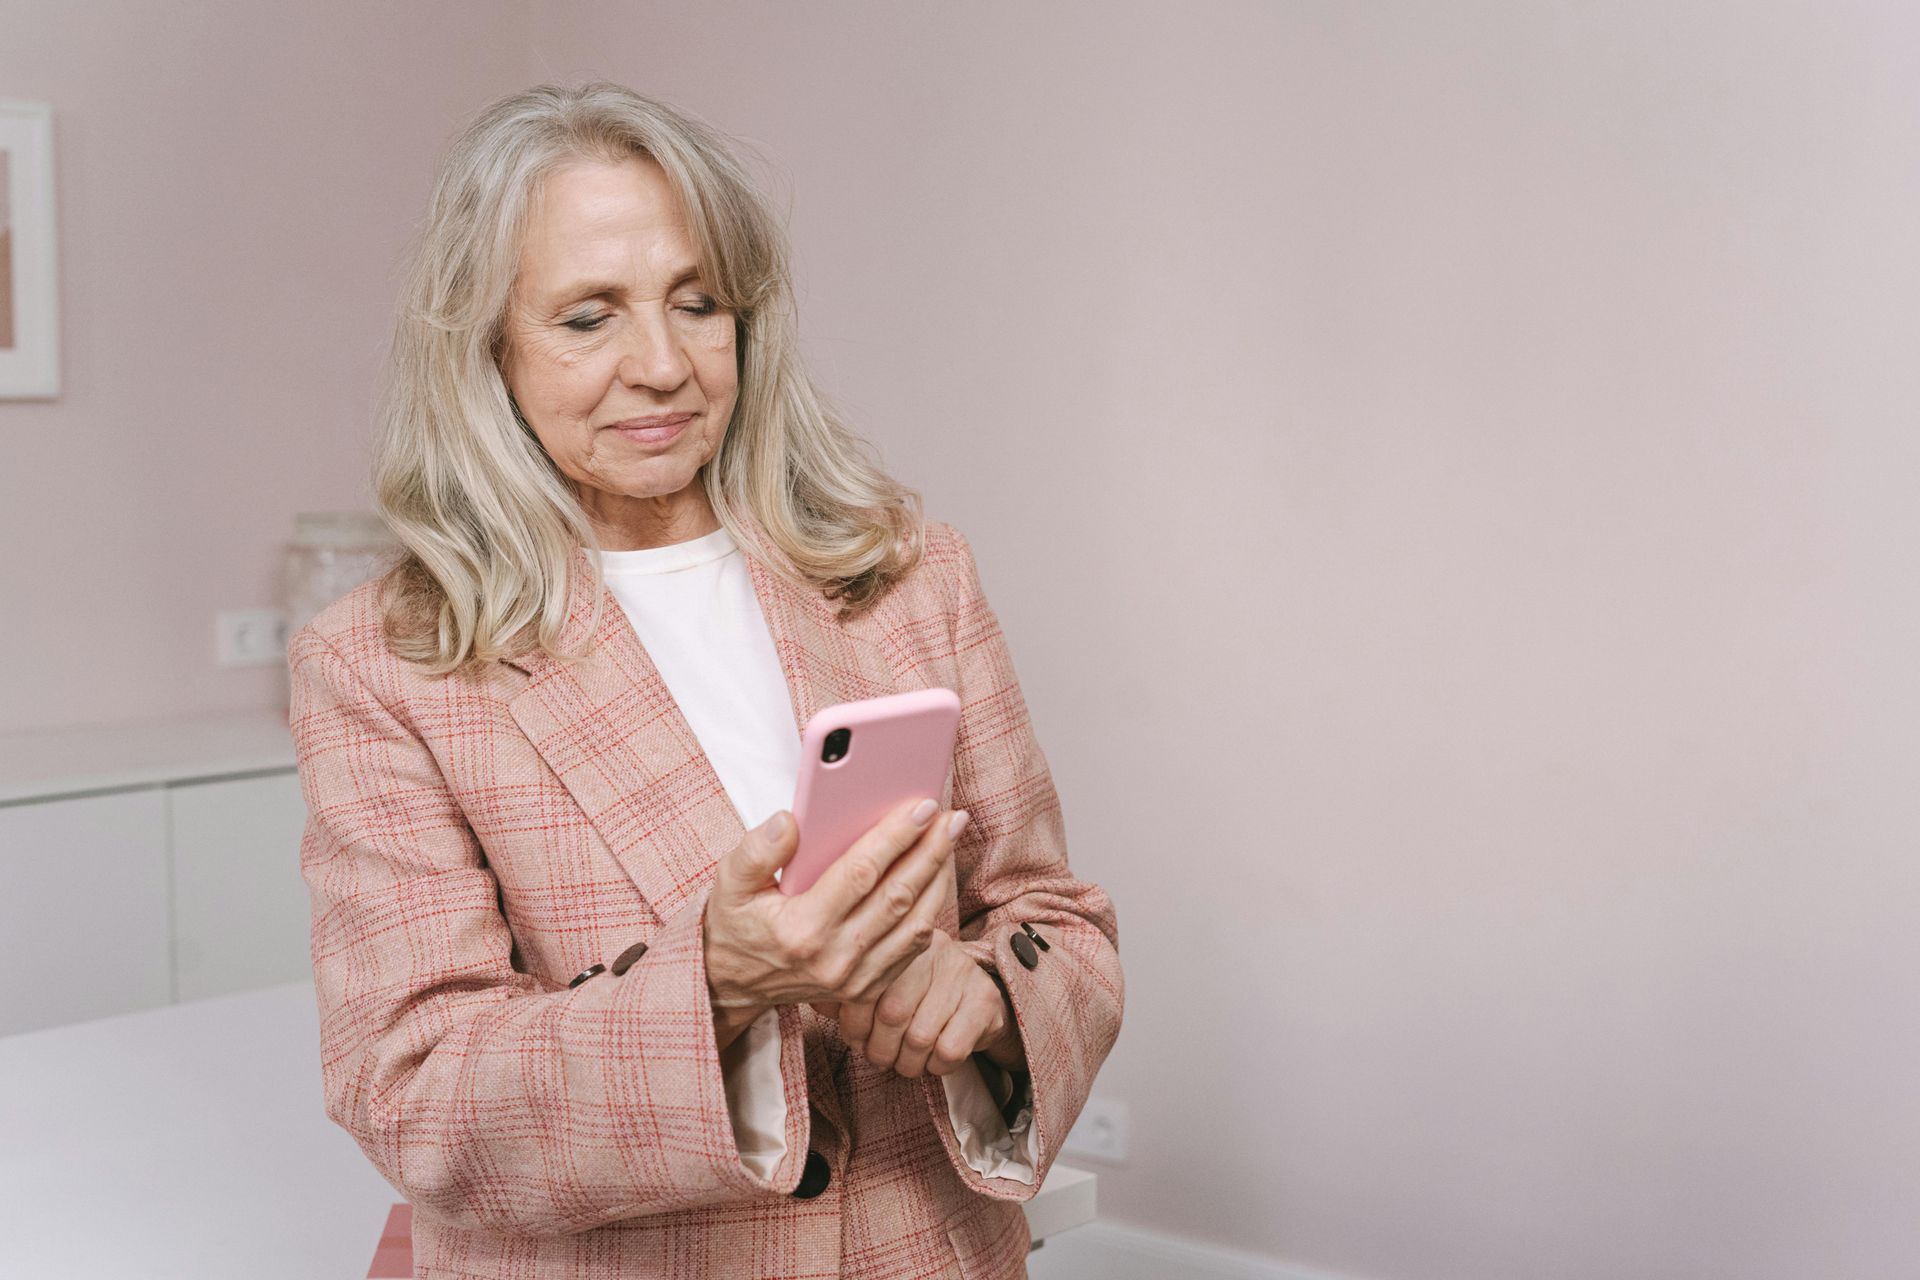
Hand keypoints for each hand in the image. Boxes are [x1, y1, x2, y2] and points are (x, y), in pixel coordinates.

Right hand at [702, 797, 963, 1036]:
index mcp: (801, 930)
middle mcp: (833, 959)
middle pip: (898, 896)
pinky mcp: (867, 989)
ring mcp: (854, 979)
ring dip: (938, 877)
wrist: (730, 985)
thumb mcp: (728, 883)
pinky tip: (936, 875)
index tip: (921, 805)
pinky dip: (930, 908)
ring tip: (949, 837)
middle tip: (951, 815)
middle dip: (930, 850)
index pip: (861, 874)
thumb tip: (789, 821)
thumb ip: (756, 851)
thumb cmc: (734, 924)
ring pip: (914, 923)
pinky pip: (912, 947)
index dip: (896, 837)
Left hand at [812, 928, 1025, 1078]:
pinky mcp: (985, 1001)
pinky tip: (932, 1060)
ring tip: (904, 1062)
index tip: (855, 1040)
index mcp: (900, 942)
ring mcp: (962, 973)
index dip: (854, 1024)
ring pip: (920, 1036)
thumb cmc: (918, 995)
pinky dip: (935, 1067)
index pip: (867, 986)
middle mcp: (934, 949)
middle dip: (880, 1049)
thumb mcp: (882, 985)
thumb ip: (846, 989)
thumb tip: (810, 996)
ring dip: (907, 1063)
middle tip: (880, 1058)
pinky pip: (949, 1049)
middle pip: (893, 1014)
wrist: (978, 1001)